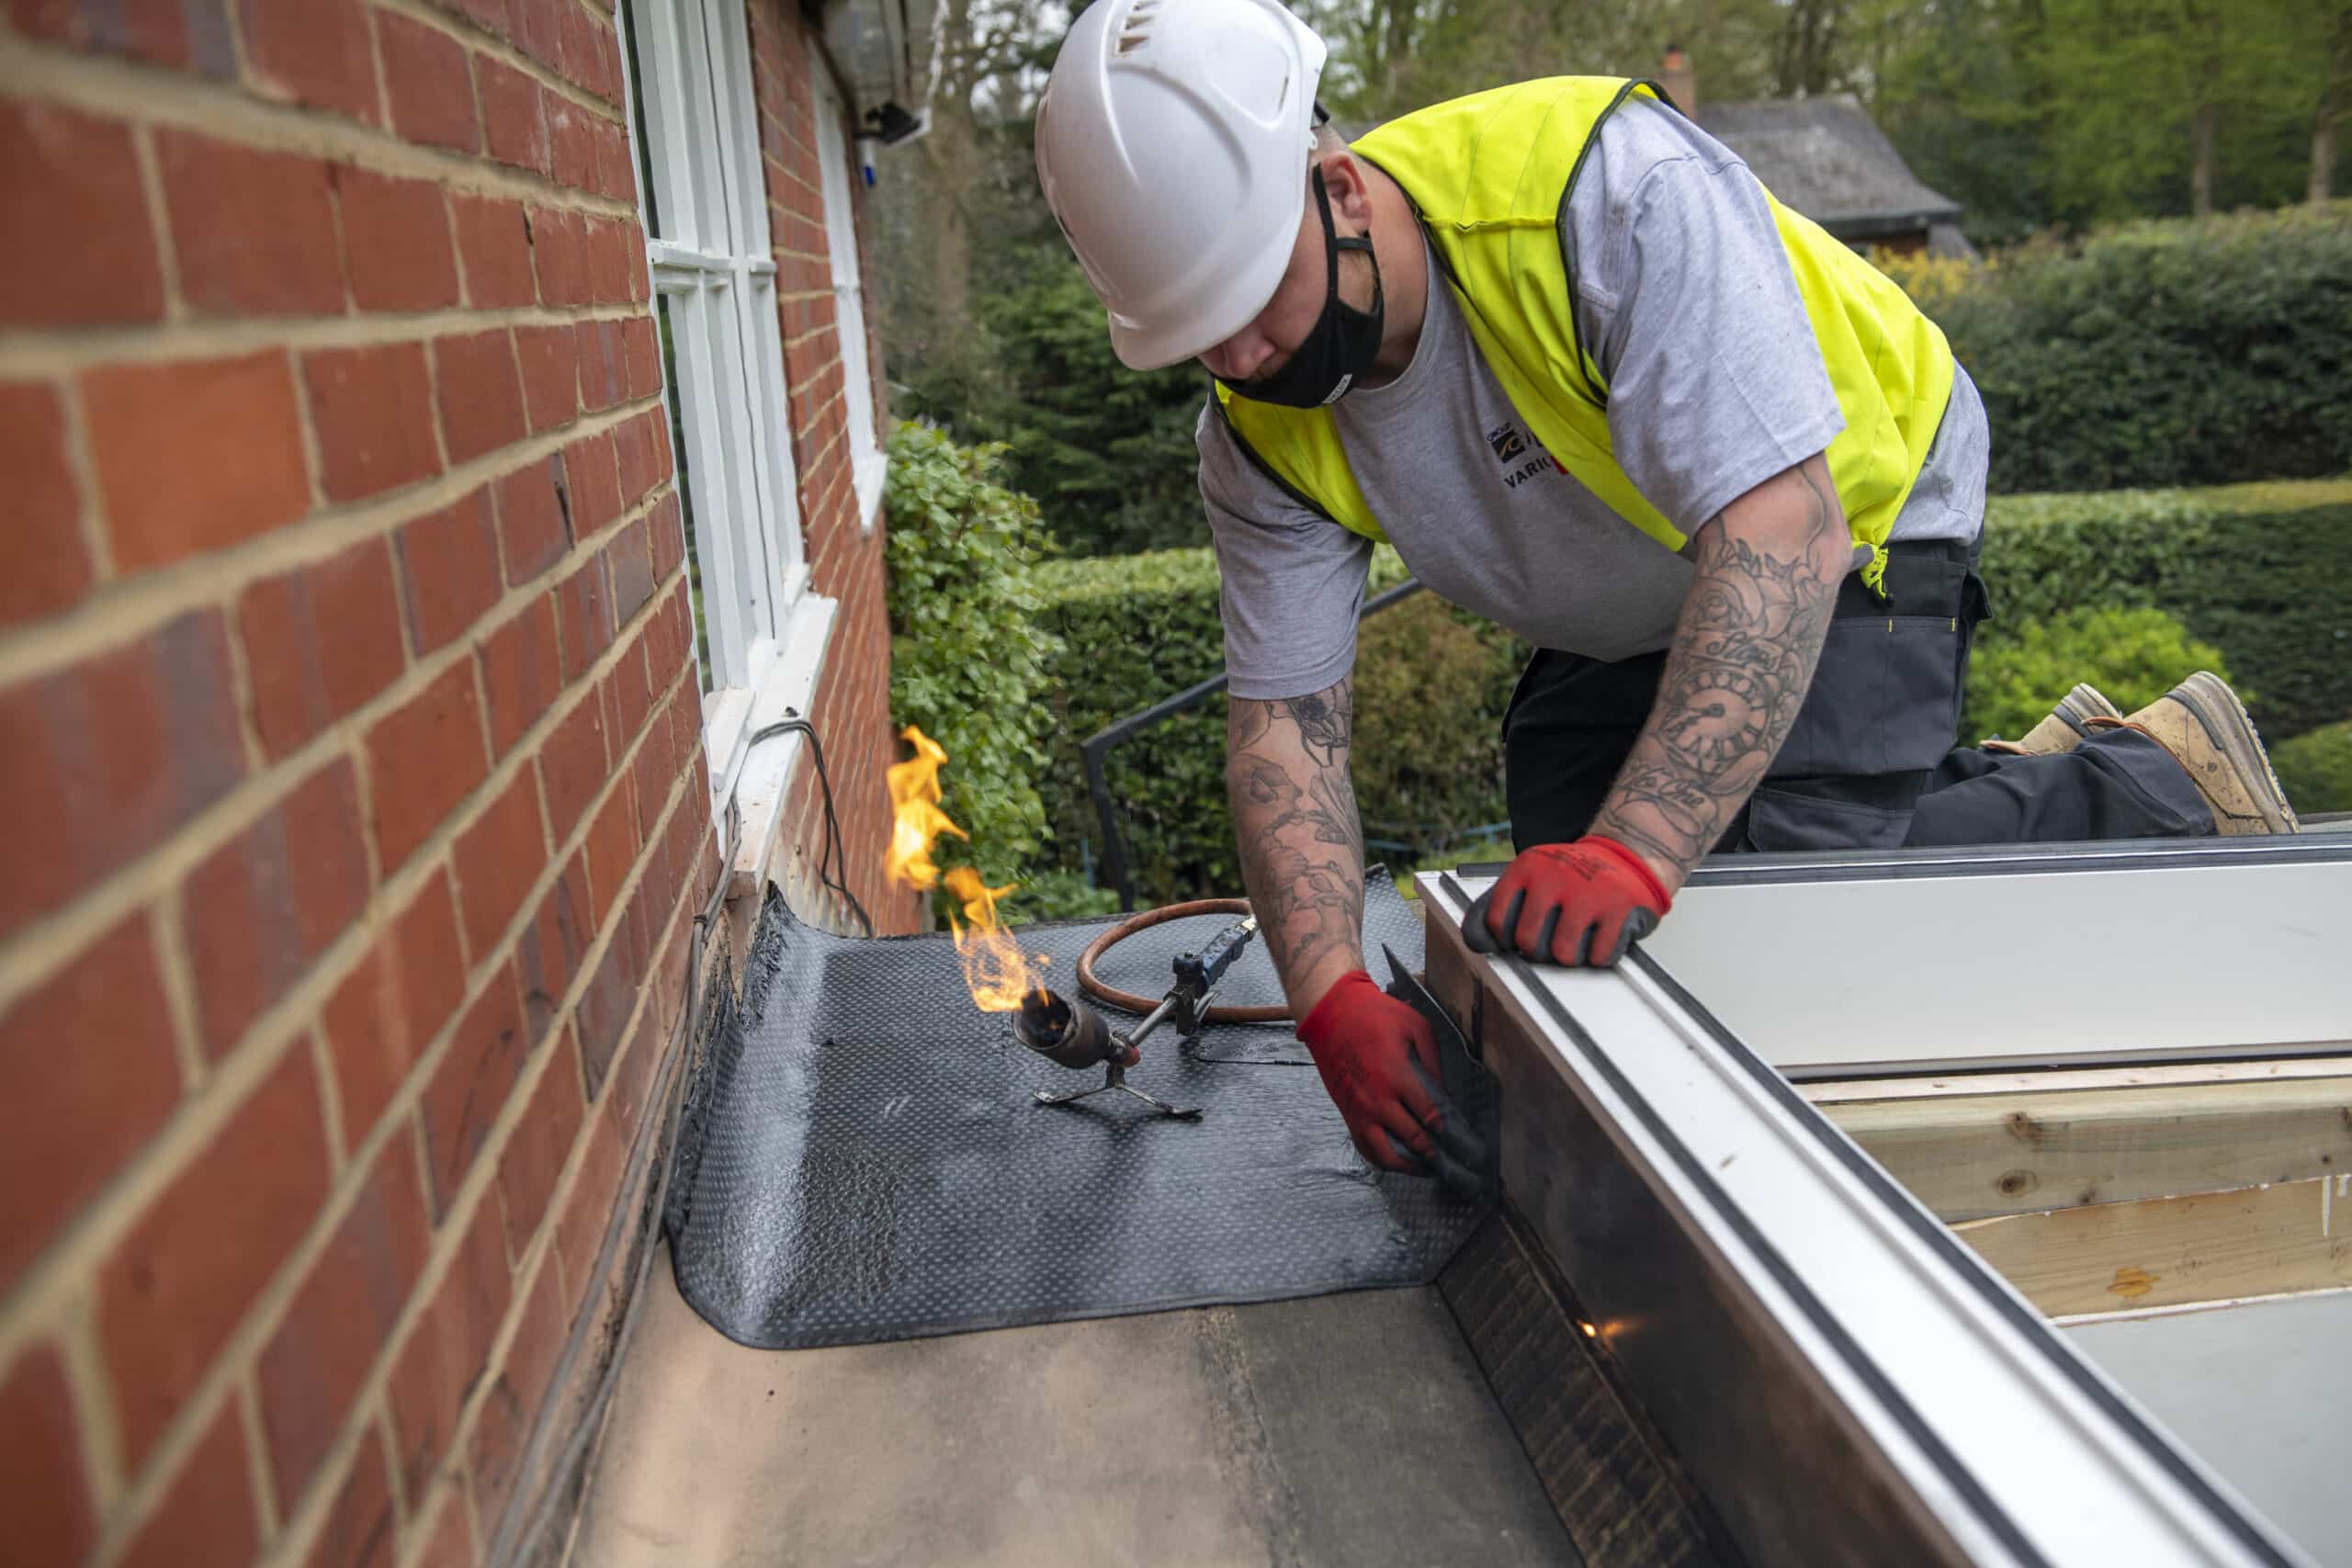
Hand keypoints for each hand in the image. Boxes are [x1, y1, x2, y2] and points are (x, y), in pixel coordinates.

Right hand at [1296, 971, 1483, 1187]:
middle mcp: (1378, 1100)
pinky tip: (1398, 1161)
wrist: (1331, 1014)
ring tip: (1425, 1168)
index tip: (1462, 1140)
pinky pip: (1365, 1148)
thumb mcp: (1415, 1027)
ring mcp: (1359, 1111)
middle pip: (1412, 1139)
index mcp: (1397, 1076)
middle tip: (1453, 1162)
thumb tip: (1445, 1092)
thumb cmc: (1376, 1015)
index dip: (1447, 1131)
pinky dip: (1382, 1160)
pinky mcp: (1347, 1115)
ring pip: (1385, 1154)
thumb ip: (1433, 1061)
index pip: (1429, 1114)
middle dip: (1434, 1153)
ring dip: (1407, 1166)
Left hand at [1461, 835, 1670, 966]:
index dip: (1507, 938)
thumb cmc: (1570, 877)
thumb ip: (1497, 908)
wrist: (1625, 855)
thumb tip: (1475, 942)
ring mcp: (1588, 891)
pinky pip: (1600, 956)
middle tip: (1553, 935)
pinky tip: (1601, 934)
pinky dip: (1600, 954)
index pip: (1497, 922)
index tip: (1519, 934)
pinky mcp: (1620, 907)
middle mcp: (1554, 876)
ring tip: (1578, 936)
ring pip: (1564, 954)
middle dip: (1540, 949)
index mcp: (1526, 868)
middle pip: (1530, 943)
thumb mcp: (1529, 879)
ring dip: (1571, 955)